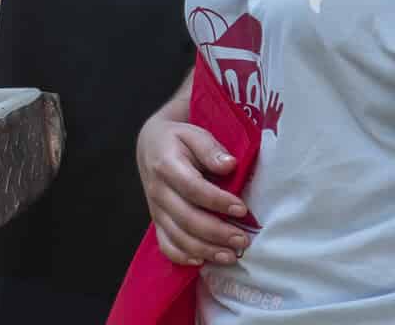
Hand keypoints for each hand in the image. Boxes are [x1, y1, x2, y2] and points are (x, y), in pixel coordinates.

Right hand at [137, 113, 250, 266]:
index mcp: (166, 165)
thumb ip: (210, 148)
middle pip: (186, 218)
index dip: (218, 202)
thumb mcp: (193, 134)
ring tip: (231, 255)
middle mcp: (158, 190)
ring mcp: (156, 208)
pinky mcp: (156, 221)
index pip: (192, 188)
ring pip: (178, 236)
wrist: (150, 145)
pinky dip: (182, 257)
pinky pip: (165, 245)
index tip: (242, 209)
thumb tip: (229, 165)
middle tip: (243, 240)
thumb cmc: (178, 140)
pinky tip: (202, 261)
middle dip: (217, 233)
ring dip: (206, 250)